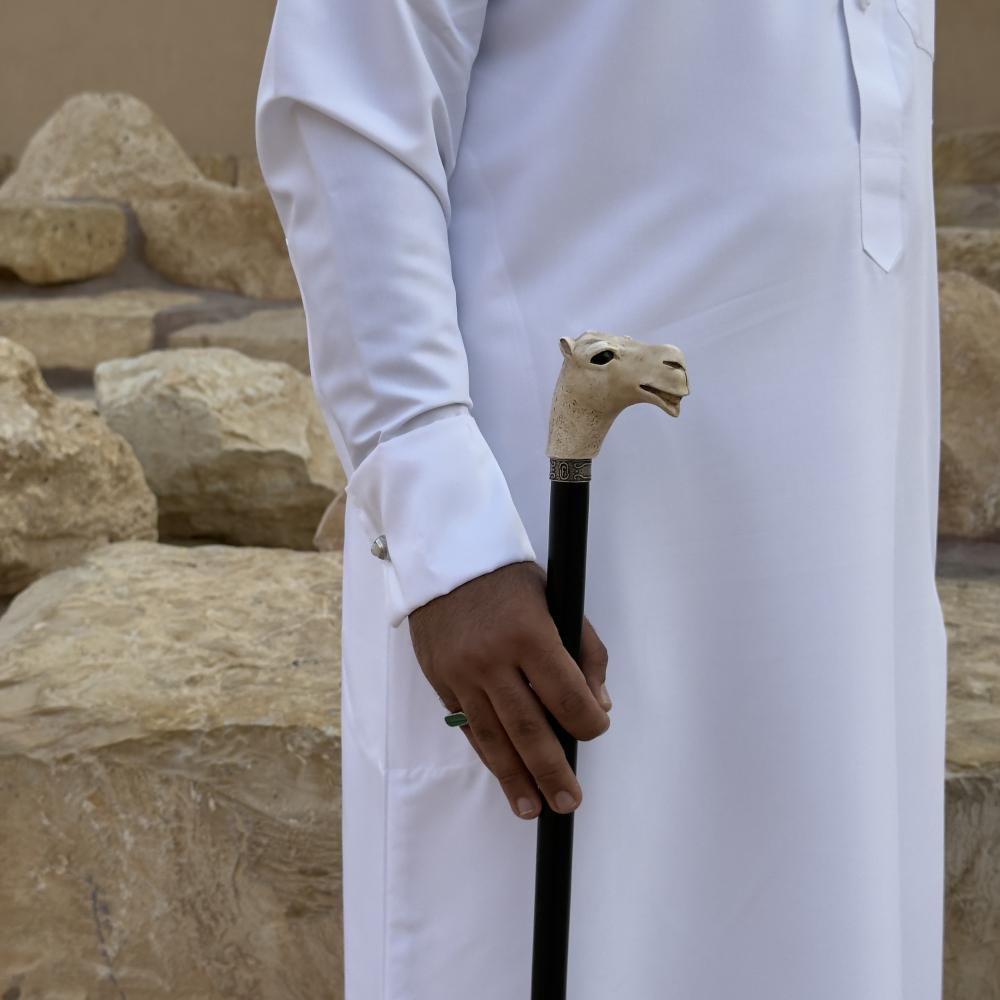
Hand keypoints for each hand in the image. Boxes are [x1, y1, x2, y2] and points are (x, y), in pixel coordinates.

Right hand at [408, 560, 611, 820]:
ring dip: (514, 778)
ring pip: (492, 737)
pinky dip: (488, 754)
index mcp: (529, 633)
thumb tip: (597, 704)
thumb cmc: (508, 579)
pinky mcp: (441, 681)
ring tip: (533, 808)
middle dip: (551, 770)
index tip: (596, 730)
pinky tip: (505, 775)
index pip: (565, 694)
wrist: (445, 559)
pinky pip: (468, 726)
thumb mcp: (556, 599)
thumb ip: (584, 651)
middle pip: (527, 727)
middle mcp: (492, 658)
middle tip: (569, 801)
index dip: (587, 722)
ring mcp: (462, 673)